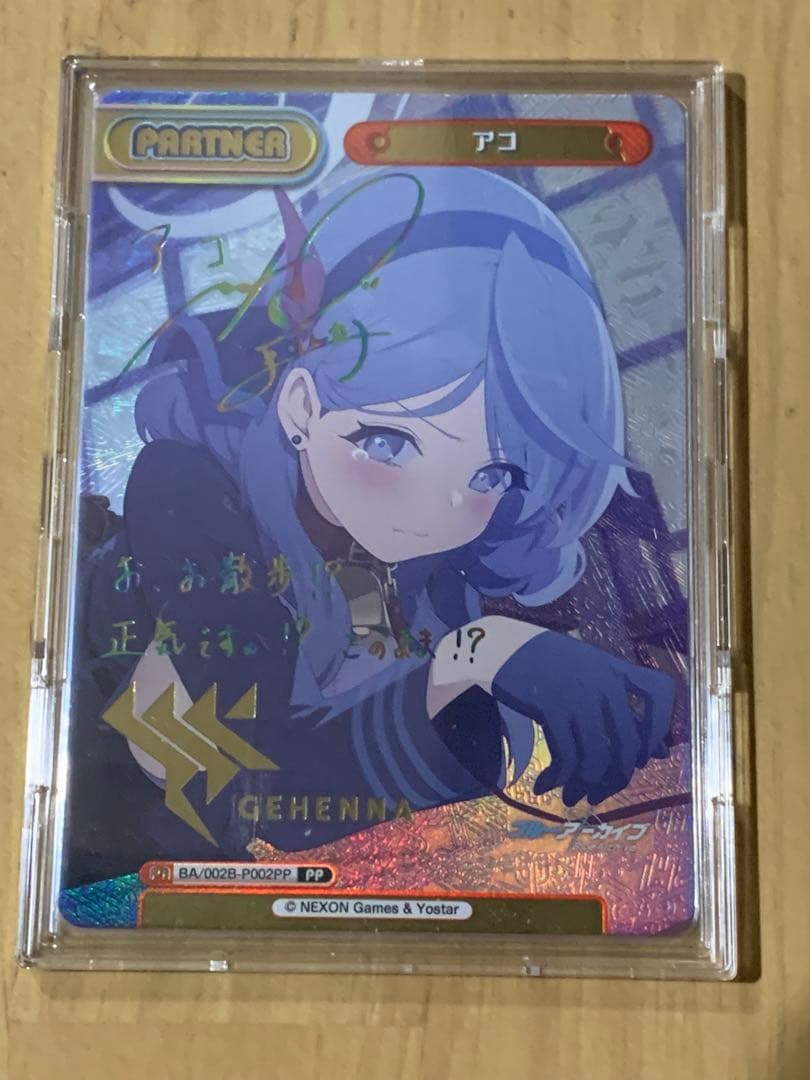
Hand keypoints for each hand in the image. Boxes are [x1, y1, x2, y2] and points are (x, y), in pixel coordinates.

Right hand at [491, 631, 673, 805]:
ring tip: (571, 796)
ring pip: (598, 758)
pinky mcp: (551, 708)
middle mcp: (604, 682)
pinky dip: (558, 778)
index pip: (661, 695)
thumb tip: (660, 752)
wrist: (500, 646)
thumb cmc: (545, 661)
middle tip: (599, 794)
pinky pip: (566, 757)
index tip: (643, 755)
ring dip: (585, 786)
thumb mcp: (590, 673)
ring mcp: (579, 695)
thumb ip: (623, 705)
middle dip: (616, 779)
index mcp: (616, 669)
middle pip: (629, 745)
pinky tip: (545, 785)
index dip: (658, 731)